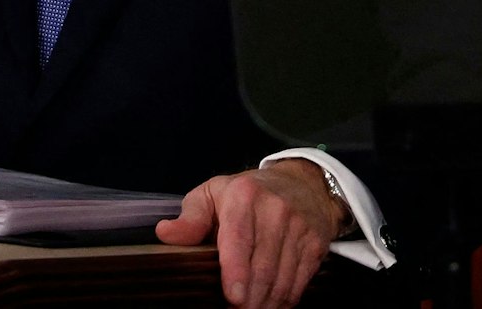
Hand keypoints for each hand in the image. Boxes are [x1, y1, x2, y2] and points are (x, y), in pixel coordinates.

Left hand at [156, 160, 343, 308]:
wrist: (301, 184)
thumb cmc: (247, 194)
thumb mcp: (212, 194)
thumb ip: (190, 218)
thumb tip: (165, 233)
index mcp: (244, 196)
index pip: (240, 238)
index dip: (236, 271)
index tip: (232, 297)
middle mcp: (276, 209)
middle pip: (262, 267)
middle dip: (248, 299)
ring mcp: (300, 227)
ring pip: (281, 280)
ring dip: (264, 304)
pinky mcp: (315, 244)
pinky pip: (299, 284)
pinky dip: (282, 300)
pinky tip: (268, 304)